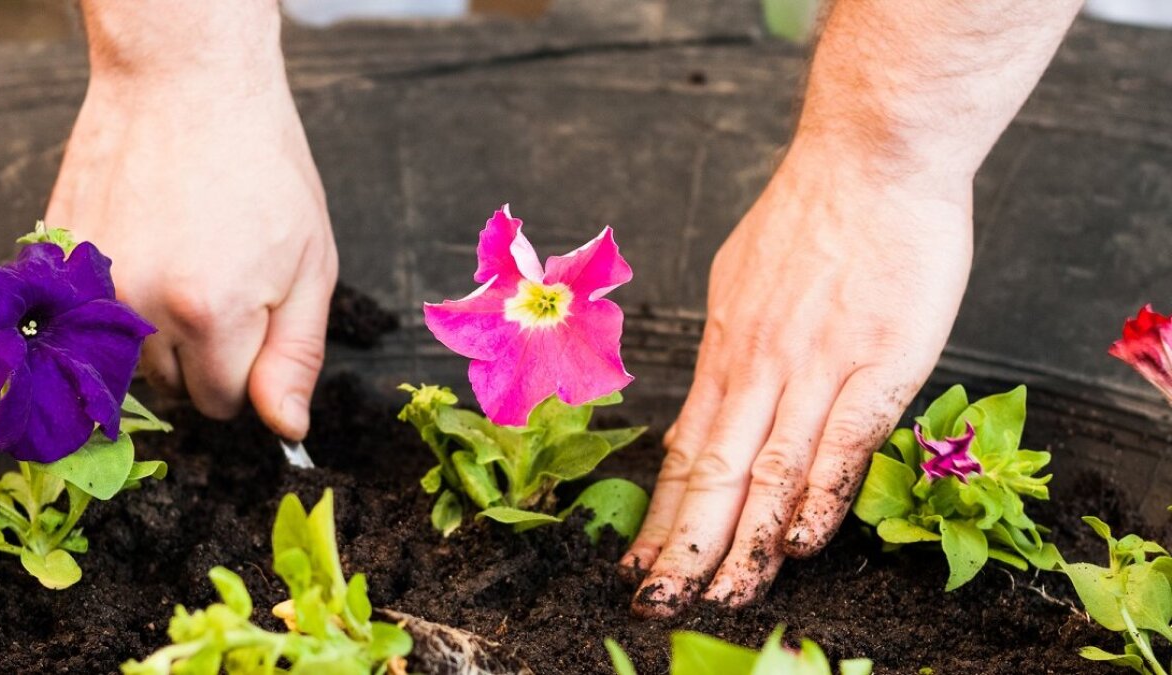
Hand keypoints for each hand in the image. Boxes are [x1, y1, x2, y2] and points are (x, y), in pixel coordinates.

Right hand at [45, 62, 336, 440]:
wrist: (189, 86)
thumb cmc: (264, 171)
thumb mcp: (312, 267)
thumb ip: (296, 357)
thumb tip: (286, 429)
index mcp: (211, 314)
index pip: (224, 404)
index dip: (246, 369)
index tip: (255, 321)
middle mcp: (139, 308)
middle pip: (173, 390)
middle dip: (204, 355)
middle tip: (224, 282)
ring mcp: (90, 283)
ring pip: (129, 360)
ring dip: (158, 332)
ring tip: (186, 262)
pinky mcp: (60, 257)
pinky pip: (92, 318)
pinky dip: (118, 300)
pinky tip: (149, 248)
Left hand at [622, 140, 972, 615]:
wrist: (869, 156)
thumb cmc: (812, 215)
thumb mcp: (742, 281)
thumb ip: (732, 351)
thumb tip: (708, 407)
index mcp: (727, 350)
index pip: (685, 450)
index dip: (661, 514)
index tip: (637, 563)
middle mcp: (758, 366)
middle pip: (714, 473)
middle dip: (682, 548)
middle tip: (655, 605)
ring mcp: (817, 366)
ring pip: (770, 471)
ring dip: (742, 542)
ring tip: (718, 598)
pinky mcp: (880, 363)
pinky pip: (844, 443)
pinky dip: (820, 498)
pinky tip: (801, 544)